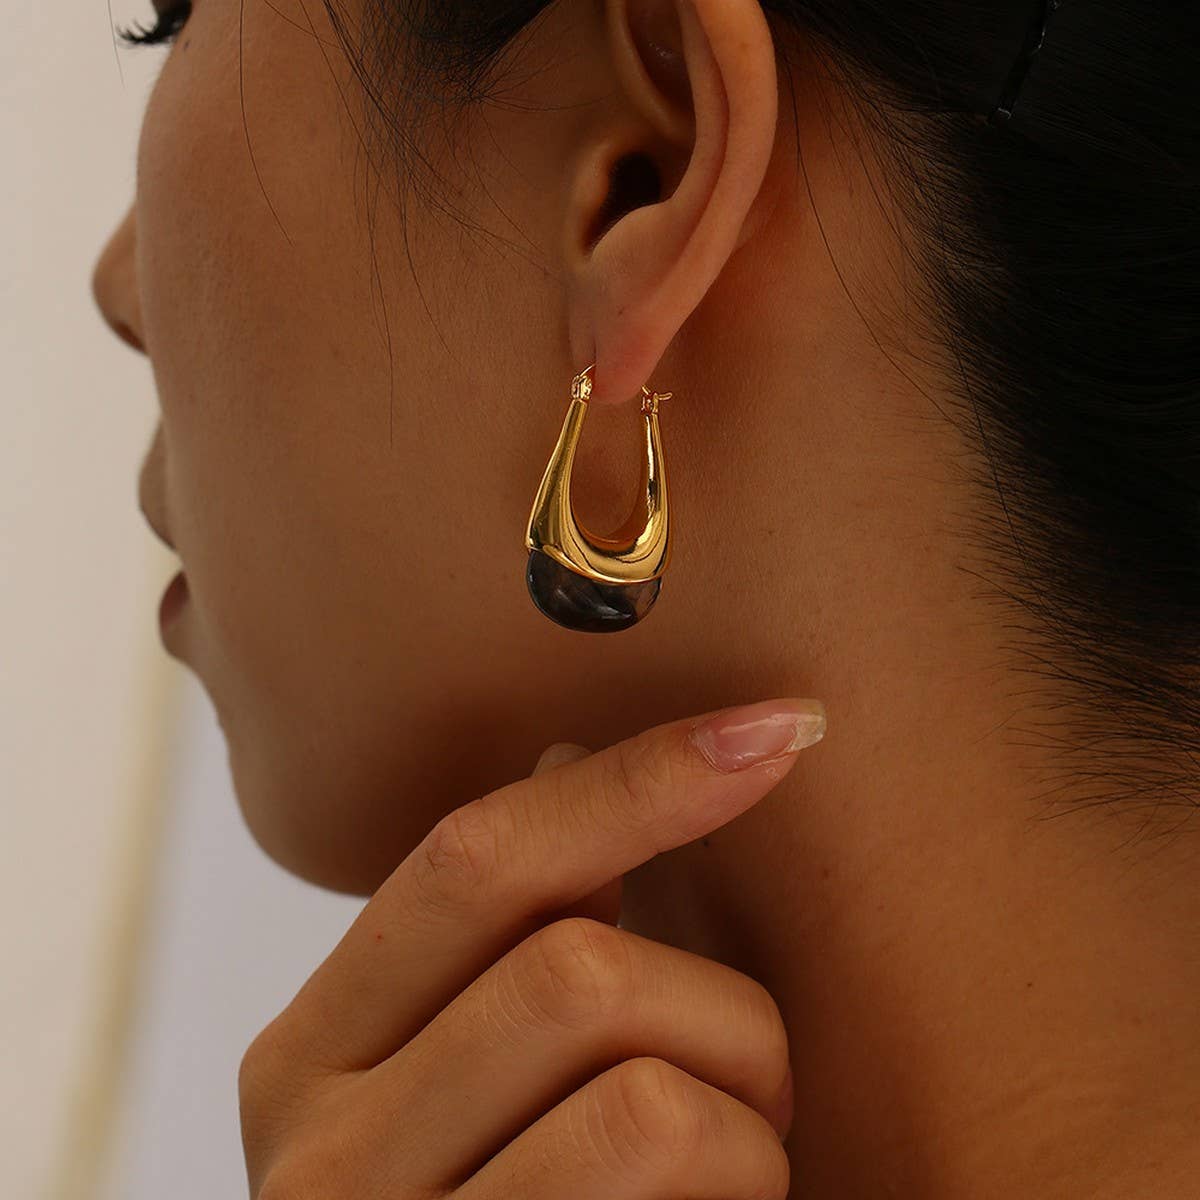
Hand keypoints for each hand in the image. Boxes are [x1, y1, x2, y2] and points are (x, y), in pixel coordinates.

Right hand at [238, 696, 825, 1198]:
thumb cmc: (507, 1199)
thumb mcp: (468, 1069)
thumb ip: (512, 929)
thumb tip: (566, 751)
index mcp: (314, 1050)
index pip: (479, 858)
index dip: (640, 777)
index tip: (783, 726)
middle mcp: (318, 1153)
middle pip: (577, 975)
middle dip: (726, 1011)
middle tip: (761, 1076)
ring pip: (648, 1101)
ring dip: (747, 1122)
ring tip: (741, 1162)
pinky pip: (671, 1182)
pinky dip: (742, 1184)